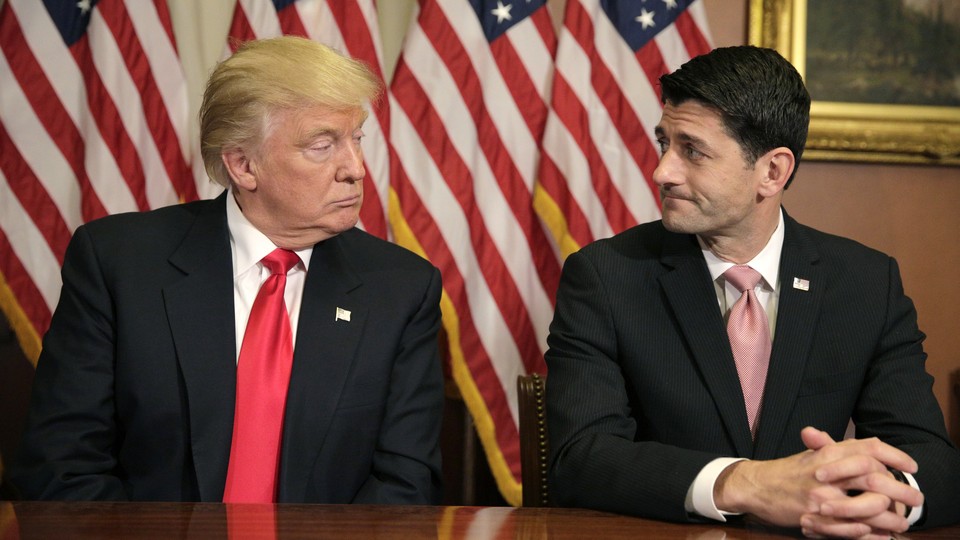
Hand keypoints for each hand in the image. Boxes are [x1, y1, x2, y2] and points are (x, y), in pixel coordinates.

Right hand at [713, 427, 921, 537]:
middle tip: (916, 499)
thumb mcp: (813, 455)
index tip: (911, 466)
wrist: (756, 486)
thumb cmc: (787, 471)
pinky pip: (848, 528)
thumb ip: (840, 450)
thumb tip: (872, 447)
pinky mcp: (814, 517)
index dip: (894, 456)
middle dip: (900, 490)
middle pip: (874, 478)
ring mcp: (820, 496)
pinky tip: (879, 535)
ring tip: (901, 524)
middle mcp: (827, 472)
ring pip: (866, 507)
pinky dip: (868, 534)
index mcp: (828, 452)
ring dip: (888, 518)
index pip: (869, 448)